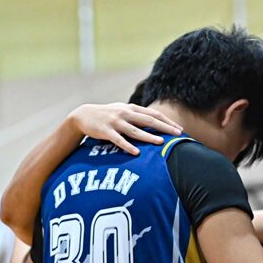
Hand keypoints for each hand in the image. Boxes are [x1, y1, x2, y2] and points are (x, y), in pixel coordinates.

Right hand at [66, 103, 182, 155]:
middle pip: (148, 120)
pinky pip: (118, 140)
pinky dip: (127, 146)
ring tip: (160, 142)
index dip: (167, 121)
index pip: (153, 114)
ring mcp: (115, 122)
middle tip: (177, 134)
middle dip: (164, 127)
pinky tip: (136, 152)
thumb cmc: (107, 115)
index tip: (179, 129)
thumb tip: (157, 122)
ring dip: (148, 136)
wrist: (83, 116)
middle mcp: (125, 113)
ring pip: (134, 130)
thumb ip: (138, 116)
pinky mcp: (105, 131)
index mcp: (131, 109)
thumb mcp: (123, 112)